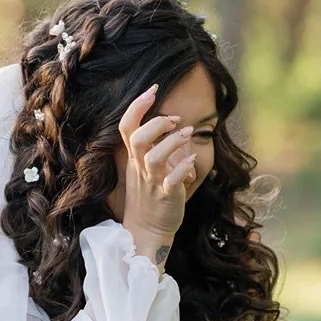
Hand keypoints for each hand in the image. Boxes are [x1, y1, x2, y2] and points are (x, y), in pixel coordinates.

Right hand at [117, 86, 197, 263]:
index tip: (153, 89)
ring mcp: (153, 182)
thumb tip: (171, 128)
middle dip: (155, 123)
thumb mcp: (144, 169)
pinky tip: (193, 159)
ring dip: (171, 142)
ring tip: (187, 133)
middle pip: (137, 139)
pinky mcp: (167, 197)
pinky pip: (172, 181)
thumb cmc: (149, 197)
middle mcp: (141, 168)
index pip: (127, 127)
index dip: (137, 106)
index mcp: (134, 159)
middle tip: (174, 119)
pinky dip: (183, 168)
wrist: (146, 231)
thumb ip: (154, 147)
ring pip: (154, 157)